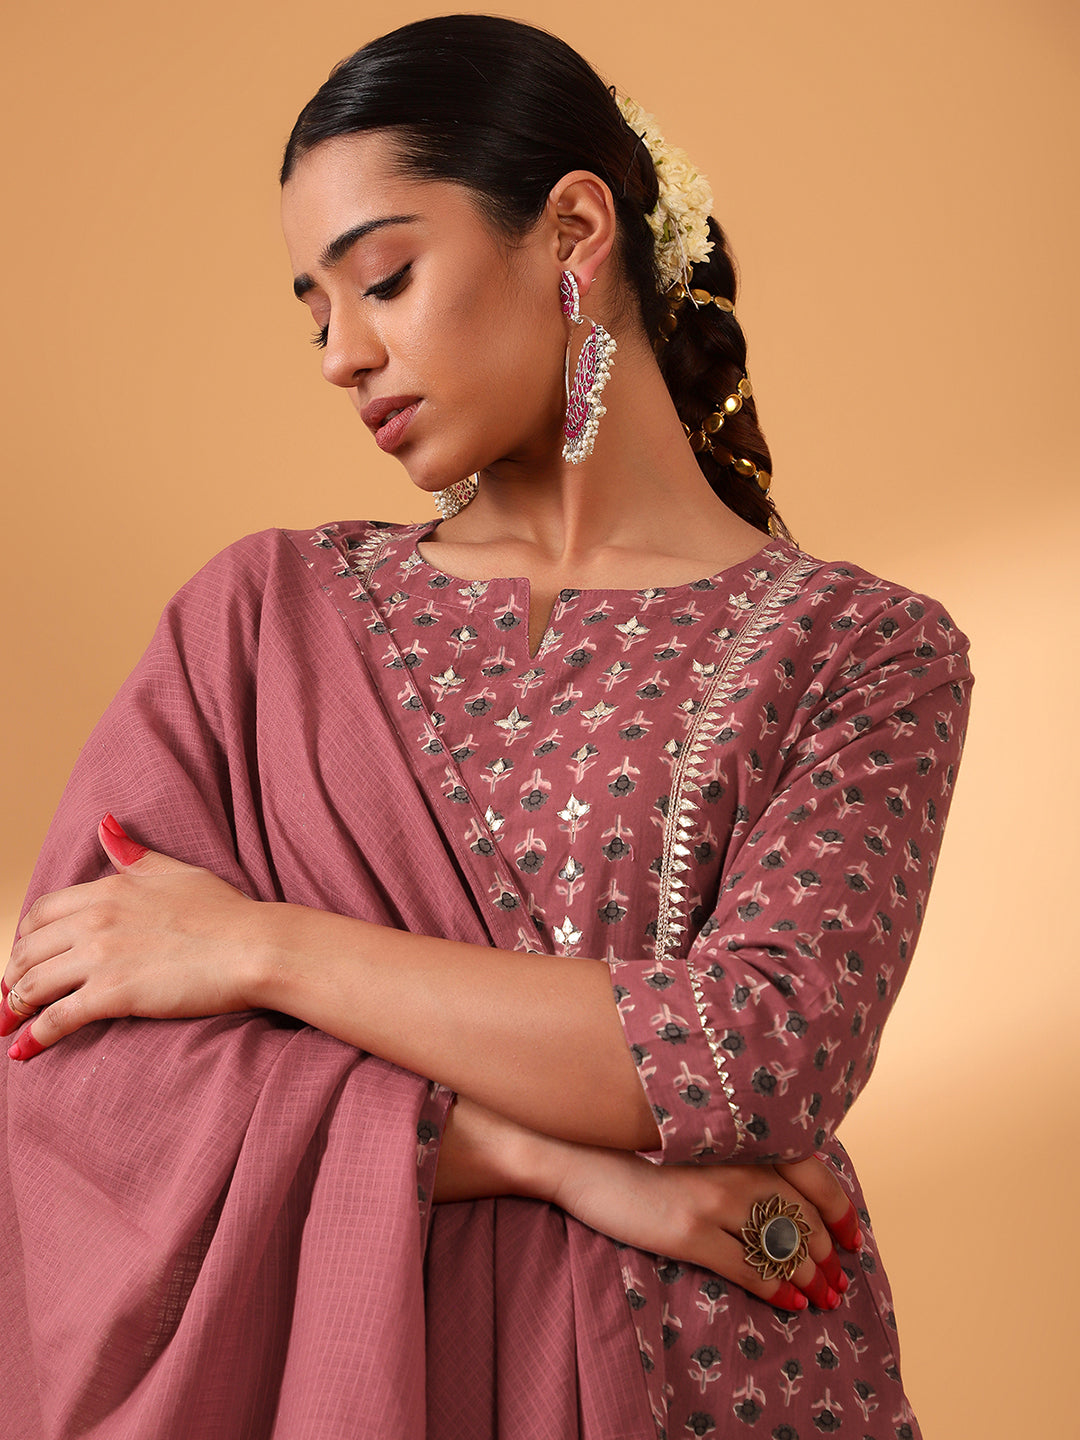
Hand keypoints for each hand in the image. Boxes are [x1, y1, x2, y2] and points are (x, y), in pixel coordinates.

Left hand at [2, 814, 266, 1058]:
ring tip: (10, 1023)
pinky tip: (25, 1050)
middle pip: (28, 950)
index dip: (25, 938)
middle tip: (12, 995)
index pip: (42, 913)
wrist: (254, 947)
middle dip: (12, 975)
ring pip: (32, 984)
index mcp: (109, 889)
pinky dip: (35, 1036)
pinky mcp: (112, 995)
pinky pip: (56, 1018)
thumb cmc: (226, 912)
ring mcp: (101, 957)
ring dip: (15, 1007)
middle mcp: (96, 920)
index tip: (26, 956)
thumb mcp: (177, 872)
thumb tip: (105, 827)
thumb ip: (135, 855)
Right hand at [434, 1096, 859, 1311]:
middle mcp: (734, 1162)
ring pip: (782, 1242)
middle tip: (840, 1276)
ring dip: (810, 1273)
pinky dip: (777, 1287)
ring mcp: (713, 1197)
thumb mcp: (690, 1136)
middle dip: (827, 1249)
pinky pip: (749, 1267)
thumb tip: (771, 1181)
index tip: (852, 1234)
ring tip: (824, 1294)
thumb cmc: (628, 1144)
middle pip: (802, 1211)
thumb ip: (731, 1149)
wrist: (576, 1153)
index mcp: (737, 1135)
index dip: (839, 1207)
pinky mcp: (690, 1231)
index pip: (810, 1170)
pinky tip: (792, 1302)